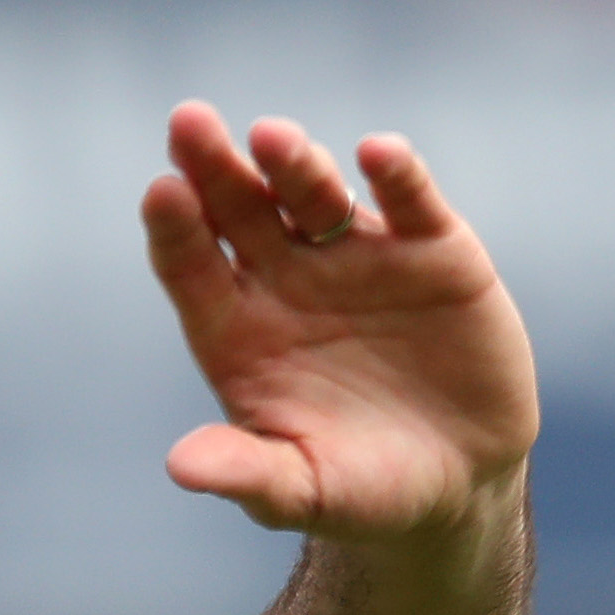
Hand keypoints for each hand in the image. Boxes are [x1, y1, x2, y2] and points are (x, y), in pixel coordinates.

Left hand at [143, 100, 537, 542]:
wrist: (454, 483)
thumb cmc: (358, 491)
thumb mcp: (299, 491)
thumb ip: (245, 474)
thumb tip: (181, 467)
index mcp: (235, 329)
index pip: (189, 266)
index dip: (174, 229)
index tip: (160, 193)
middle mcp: (286, 281)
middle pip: (237, 211)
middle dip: (213, 168)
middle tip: (188, 123)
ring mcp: (356, 258)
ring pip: (312, 196)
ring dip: (292, 164)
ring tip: (272, 139)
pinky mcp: (432, 252)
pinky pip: (409, 202)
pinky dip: (397, 176)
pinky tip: (377, 154)